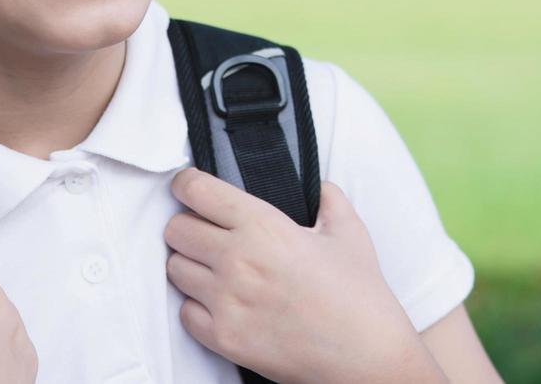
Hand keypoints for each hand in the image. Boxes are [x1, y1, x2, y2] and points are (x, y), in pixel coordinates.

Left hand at [165, 168, 447, 383]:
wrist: (366, 357)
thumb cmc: (359, 297)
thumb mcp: (349, 232)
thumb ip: (328, 198)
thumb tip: (318, 187)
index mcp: (264, 226)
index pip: (196, 191)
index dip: (186, 183)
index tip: (188, 186)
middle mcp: (238, 260)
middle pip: (176, 229)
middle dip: (188, 224)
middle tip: (205, 230)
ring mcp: (227, 301)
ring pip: (174, 268)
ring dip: (190, 263)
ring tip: (214, 267)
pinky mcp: (224, 338)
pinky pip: (185, 311)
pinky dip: (197, 304)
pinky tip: (221, 300)